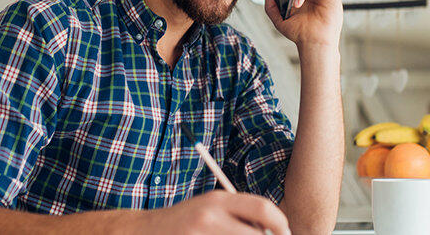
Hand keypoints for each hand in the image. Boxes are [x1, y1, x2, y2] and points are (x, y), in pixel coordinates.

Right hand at [147, 190, 290, 234]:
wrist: (144, 232)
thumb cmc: (184, 222)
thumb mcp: (211, 209)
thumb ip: (238, 214)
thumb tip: (274, 229)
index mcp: (218, 199)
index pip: (262, 208)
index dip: (280, 223)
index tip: (285, 232)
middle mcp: (210, 216)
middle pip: (256, 234)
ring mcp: (201, 234)